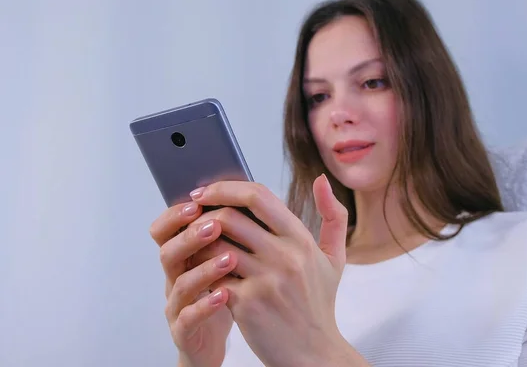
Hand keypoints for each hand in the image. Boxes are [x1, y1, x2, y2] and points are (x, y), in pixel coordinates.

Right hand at [149, 202, 238, 366]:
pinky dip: (205, 306)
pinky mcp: (184, 331)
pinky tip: (225, 295)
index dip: (175, 215)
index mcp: (182, 256)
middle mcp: (174, 278)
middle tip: (214, 225)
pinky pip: (188, 317)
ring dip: (204, 269)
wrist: (212, 341)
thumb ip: (226, 235)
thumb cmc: (222, 293)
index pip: (165, 230)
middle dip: (189, 236)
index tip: (197, 202)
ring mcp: (177, 305)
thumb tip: (244, 198)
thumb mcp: (222, 261)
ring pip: (179, 284)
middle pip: (168, 252)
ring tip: (230, 259)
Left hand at [189, 175, 355, 366]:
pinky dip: (201, 271)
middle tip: (190, 218)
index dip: (226, 187)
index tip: (206, 191)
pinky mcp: (247, 303)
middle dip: (202, 214)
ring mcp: (265, 280)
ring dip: (197, 242)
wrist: (314, 353)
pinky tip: (199, 272)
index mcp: (301, 239)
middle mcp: (285, 256)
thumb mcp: (334, 258)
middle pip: (229, 217)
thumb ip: (333, 215)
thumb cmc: (319, 303)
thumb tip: (321, 179)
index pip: (258, 196)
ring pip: (214, 245)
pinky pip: (212, 276)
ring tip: (192, 244)